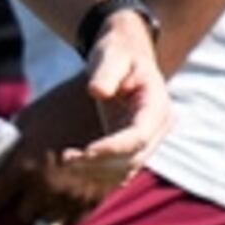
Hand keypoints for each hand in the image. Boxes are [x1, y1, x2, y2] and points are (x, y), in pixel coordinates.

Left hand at [0, 13, 172, 224]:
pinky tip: (74, 164)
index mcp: (158, 105)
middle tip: (66, 159)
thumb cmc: (118, 51)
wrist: (126, 54)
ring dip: (96, 172)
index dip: (114, 148)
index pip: (139, 136)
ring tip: (66, 159)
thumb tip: (97, 91)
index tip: (86, 151)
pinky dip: (98, 173)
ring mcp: (148, 140)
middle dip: (100, 164)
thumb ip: (106, 71)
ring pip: (126, 170)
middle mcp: (158, 127)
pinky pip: (119, 171)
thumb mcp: (112, 53)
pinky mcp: (132, 148)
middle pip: (133, 158)